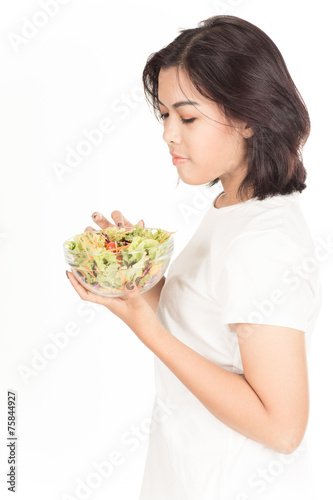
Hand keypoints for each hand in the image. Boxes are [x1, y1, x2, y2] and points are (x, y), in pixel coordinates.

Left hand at [66, 209, 158, 334]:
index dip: (76, 285)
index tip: (69, 274)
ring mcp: (114, 301)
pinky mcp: (121, 300)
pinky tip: (108, 274)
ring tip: (88, 267)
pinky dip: (104, 280)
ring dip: (90, 280)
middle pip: (88, 290)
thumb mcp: (137, 303)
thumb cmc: (141, 319)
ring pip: (98, 289)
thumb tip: (128, 282)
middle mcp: (108, 301)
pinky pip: (108, 288)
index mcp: (108, 302)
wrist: (148, 330)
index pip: (86, 295)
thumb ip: (132, 293)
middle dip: (80, 280)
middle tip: (75, 266)